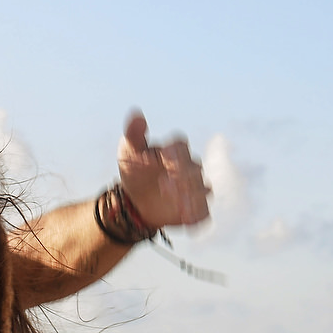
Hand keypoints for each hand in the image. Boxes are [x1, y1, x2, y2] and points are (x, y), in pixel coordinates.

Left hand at [116, 111, 210, 229]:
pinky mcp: (196, 210)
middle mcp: (190, 168)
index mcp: (175, 151)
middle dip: (183, 175)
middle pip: (195, 168)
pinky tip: (185, 218)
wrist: (135, 202)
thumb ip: (134, 132)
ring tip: (176, 201)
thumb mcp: (129, 150)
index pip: (181, 146)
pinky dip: (197, 215)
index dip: (174, 152)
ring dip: (192, 195)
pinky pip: (203, 213)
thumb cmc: (135, 171)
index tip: (163, 158)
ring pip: (203, 190)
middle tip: (165, 184)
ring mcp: (195, 189)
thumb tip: (136, 113)